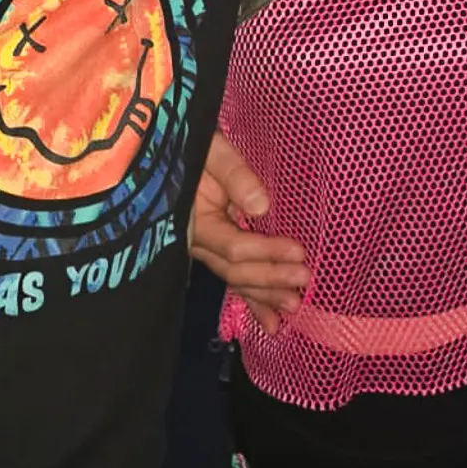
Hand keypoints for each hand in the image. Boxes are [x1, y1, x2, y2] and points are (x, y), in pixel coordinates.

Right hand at [189, 131, 307, 333]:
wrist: (163, 146)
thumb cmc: (189, 143)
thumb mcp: (211, 150)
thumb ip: (234, 175)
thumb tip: (262, 207)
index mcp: (194, 220)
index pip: (235, 246)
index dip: (267, 251)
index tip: (300, 251)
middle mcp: (196, 242)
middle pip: (235, 270)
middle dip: (270, 279)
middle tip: (303, 281)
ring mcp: (203, 248)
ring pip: (235, 280)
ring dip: (264, 295)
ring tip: (293, 308)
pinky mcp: (212, 248)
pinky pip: (233, 278)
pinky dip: (253, 301)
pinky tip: (271, 324)